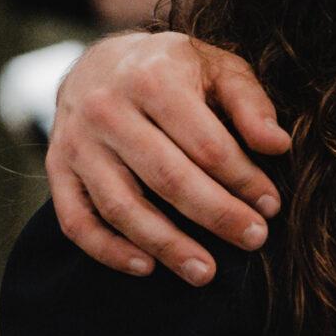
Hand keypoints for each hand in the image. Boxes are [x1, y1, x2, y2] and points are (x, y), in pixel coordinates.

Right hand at [45, 30, 289, 283]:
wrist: (99, 62)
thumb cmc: (173, 70)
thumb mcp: (217, 67)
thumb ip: (250, 103)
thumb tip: (277, 145)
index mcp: (152, 79)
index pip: (206, 144)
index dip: (243, 180)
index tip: (271, 206)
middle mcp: (107, 110)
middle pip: (167, 178)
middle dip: (216, 215)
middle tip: (253, 240)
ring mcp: (77, 143)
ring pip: (122, 207)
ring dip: (166, 245)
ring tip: (205, 272)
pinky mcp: (57, 170)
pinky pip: (77, 221)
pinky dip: (109, 250)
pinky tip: (146, 267)